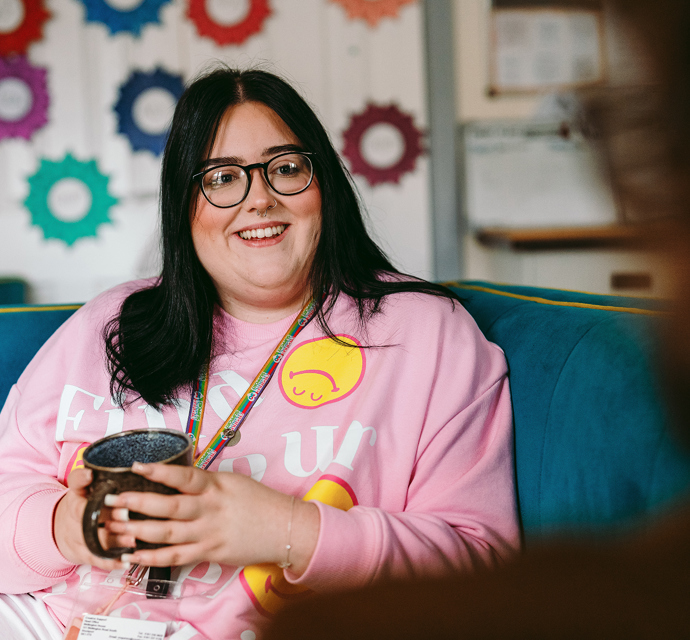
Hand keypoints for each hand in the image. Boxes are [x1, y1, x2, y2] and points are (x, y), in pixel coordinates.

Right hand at [53, 468, 131, 571]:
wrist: (60, 530)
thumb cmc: (81, 504)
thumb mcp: (80, 488)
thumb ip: (86, 478)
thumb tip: (92, 470)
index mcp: (76, 498)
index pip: (77, 488)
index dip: (85, 484)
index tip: (97, 482)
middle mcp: (74, 519)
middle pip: (88, 518)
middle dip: (108, 516)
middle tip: (125, 514)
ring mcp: (78, 539)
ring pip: (95, 542)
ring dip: (114, 541)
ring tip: (132, 540)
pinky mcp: (84, 555)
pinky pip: (98, 560)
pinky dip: (112, 562)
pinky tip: (126, 561)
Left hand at [104, 463, 319, 575]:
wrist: (284, 528)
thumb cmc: (259, 501)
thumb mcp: (233, 482)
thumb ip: (205, 483)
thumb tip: (176, 479)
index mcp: (216, 486)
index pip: (184, 476)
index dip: (159, 471)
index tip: (136, 466)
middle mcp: (210, 509)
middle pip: (168, 506)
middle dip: (137, 502)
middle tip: (111, 500)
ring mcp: (209, 533)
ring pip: (167, 532)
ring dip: (137, 530)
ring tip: (113, 527)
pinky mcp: (210, 553)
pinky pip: (176, 556)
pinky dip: (152, 557)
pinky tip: (132, 555)